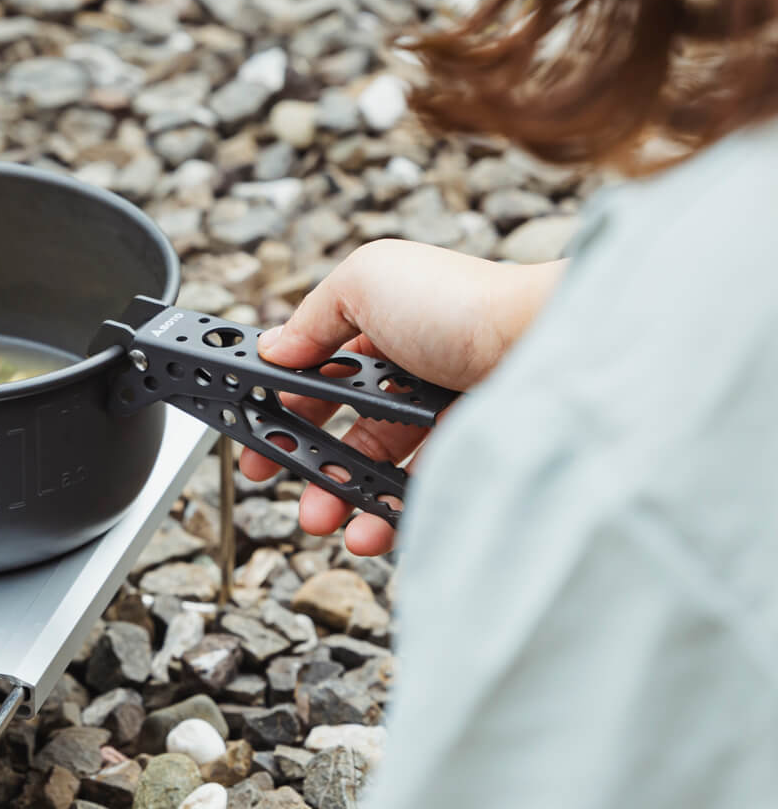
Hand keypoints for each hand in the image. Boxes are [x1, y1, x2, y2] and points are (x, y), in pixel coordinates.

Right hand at [239, 240, 564, 554]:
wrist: (551, 349)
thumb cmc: (463, 303)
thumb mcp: (364, 280)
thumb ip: (310, 317)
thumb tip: (272, 351)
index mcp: (386, 323)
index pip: (322, 371)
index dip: (284, 403)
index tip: (257, 434)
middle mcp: (416, 369)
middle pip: (346, 426)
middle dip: (307, 459)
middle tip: (282, 485)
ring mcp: (445, 415)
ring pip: (378, 467)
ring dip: (340, 497)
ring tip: (321, 520)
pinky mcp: (472, 456)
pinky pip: (420, 495)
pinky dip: (388, 516)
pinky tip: (370, 528)